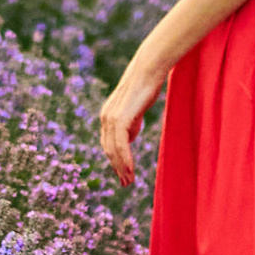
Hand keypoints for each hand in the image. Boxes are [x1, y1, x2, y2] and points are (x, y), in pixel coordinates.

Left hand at [99, 63, 165, 185]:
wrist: (148, 70)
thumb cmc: (146, 86)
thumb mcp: (136, 109)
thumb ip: (131, 124)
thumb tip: (129, 139)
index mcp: (107, 116)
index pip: (108, 144)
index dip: (115, 160)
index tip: (124, 174)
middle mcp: (105, 118)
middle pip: (108, 150)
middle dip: (117, 168)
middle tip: (126, 183)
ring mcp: (110, 118)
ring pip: (113, 150)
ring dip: (121, 168)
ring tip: (129, 181)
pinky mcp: (120, 118)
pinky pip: (121, 145)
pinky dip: (125, 159)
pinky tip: (131, 170)